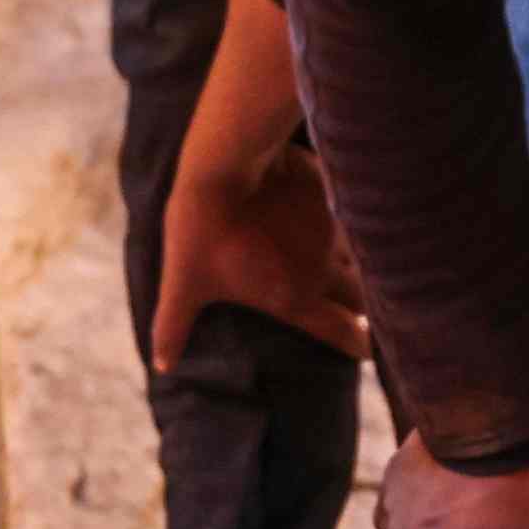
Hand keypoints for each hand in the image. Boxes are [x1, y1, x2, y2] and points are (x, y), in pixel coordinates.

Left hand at [151, 140, 367, 369]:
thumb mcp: (182, 282)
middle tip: (360, 306)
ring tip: (358, 267)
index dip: (360, 345)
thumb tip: (161, 365)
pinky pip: (351, 217)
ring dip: (361, 266)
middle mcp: (323, 272)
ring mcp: (332, 233)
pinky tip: (344, 223)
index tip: (368, 347)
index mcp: (296, 299)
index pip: (346, 333)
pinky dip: (351, 227)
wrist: (222, 163)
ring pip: (363, 257)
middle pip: (364, 299)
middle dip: (364, 305)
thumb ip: (175, 326)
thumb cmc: (200, 230)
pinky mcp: (331, 197)